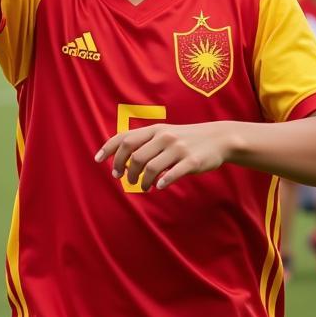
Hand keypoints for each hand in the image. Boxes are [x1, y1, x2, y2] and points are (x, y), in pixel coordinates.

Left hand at [95, 122, 231, 190]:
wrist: (218, 138)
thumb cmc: (186, 138)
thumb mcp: (165, 133)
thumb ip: (146, 142)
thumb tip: (123, 158)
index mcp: (155, 129)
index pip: (125, 137)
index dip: (109, 149)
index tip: (97, 160)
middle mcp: (164, 137)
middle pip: (134, 155)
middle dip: (125, 169)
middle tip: (123, 179)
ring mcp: (178, 149)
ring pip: (151, 167)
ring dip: (142, 181)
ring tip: (143, 187)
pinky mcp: (192, 161)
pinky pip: (172, 174)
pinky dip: (163, 182)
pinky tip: (159, 187)